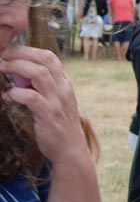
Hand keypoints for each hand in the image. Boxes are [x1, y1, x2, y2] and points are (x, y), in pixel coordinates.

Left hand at [0, 45, 87, 165]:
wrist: (71, 149)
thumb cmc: (59, 125)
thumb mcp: (56, 101)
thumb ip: (43, 87)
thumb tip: (18, 74)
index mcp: (65, 83)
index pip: (49, 57)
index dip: (28, 51)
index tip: (11, 54)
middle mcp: (63, 88)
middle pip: (44, 60)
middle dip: (20, 54)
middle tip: (3, 59)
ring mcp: (57, 101)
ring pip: (39, 73)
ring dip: (16, 68)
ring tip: (3, 71)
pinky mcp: (49, 114)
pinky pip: (30, 96)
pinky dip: (15, 93)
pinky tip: (8, 96)